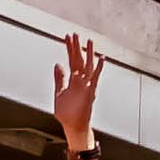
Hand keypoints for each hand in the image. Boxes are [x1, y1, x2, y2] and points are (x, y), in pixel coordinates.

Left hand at [50, 31, 106, 153]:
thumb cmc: (67, 113)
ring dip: (88, 53)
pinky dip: (99, 68)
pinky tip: (101, 58)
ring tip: (88, 41)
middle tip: (74, 34)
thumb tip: (57, 65)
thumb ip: (59, 79)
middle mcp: (80, 81)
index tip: (67, 37)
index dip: (69, 49)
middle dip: (76, 47)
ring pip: (88, 66)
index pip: (71, 60)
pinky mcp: (90, 91)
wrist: (73, 126)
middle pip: (79, 60)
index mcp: (72, 80)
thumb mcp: (59, 93)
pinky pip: (95, 77)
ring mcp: (86, 85)